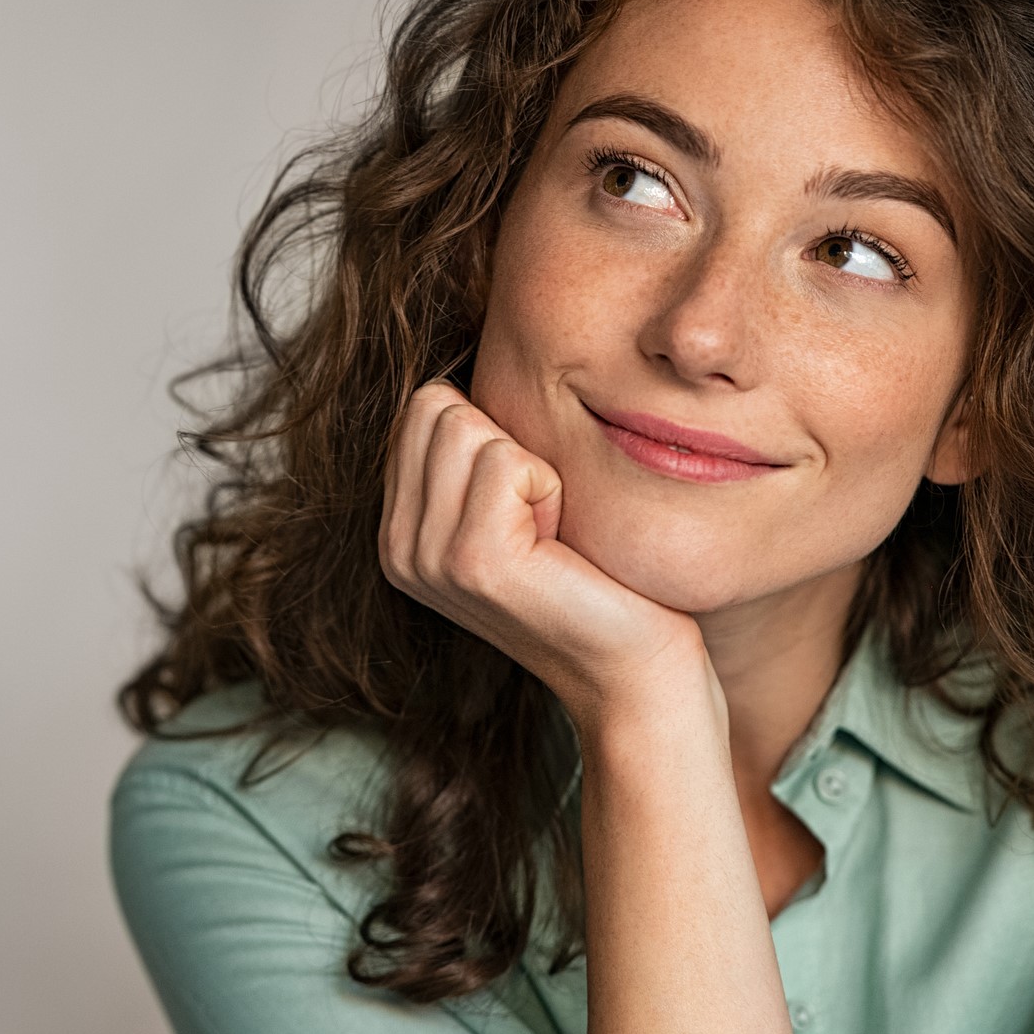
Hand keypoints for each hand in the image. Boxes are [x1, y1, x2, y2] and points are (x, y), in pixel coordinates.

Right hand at [378, 381, 711, 725]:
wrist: (635, 669)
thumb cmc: (594, 576)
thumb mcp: (516, 507)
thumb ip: (474, 453)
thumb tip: (470, 364)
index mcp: (400, 530)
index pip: (422, 407)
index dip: (494, 435)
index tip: (527, 505)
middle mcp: (398, 547)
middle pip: (437, 406)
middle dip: (509, 444)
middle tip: (543, 519)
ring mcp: (428, 559)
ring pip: (468, 425)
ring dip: (532, 467)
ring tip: (551, 534)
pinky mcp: (474, 563)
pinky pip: (507, 461)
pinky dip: (551, 488)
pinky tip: (561, 546)